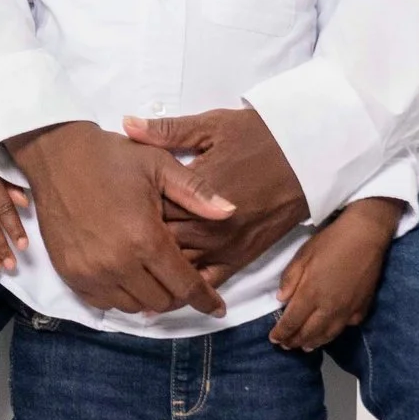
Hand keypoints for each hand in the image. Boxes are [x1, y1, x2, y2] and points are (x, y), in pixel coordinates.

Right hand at [9, 120, 231, 316]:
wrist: (57, 155)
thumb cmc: (112, 157)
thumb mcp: (159, 166)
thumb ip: (197, 193)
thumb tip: (231, 212)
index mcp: (145, 238)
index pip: (185, 286)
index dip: (206, 300)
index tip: (217, 308)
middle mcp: (118, 262)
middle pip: (162, 302)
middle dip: (178, 294)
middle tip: (181, 277)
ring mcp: (91, 271)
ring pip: (134, 306)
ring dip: (150, 296)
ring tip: (154, 275)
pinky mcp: (70, 273)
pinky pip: (104, 302)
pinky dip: (121, 295)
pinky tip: (127, 275)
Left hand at [122, 107, 307, 284]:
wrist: (308, 156)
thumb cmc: (259, 136)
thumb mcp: (212, 125)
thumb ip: (167, 131)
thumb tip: (126, 125)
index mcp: (199, 189)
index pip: (152, 209)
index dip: (128, 211)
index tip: (110, 208)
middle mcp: (212, 224)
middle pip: (161, 241)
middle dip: (136, 241)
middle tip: (112, 240)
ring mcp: (227, 245)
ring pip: (180, 266)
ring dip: (155, 268)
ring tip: (125, 269)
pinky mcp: (242, 258)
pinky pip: (209, 281)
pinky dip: (186, 288)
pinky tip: (163, 295)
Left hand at [270, 196, 401, 353]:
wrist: (366, 236)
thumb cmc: (331, 242)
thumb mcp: (303, 255)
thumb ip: (290, 279)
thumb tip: (281, 300)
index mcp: (311, 294)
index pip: (292, 322)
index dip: (282, 333)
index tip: (274, 339)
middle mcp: (328, 308)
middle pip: (309, 333)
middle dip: (295, 342)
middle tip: (286, 346)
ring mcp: (347, 310)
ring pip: (328, 335)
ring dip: (314, 343)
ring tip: (305, 347)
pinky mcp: (362, 308)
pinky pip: (346, 327)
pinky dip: (334, 333)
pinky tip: (330, 332)